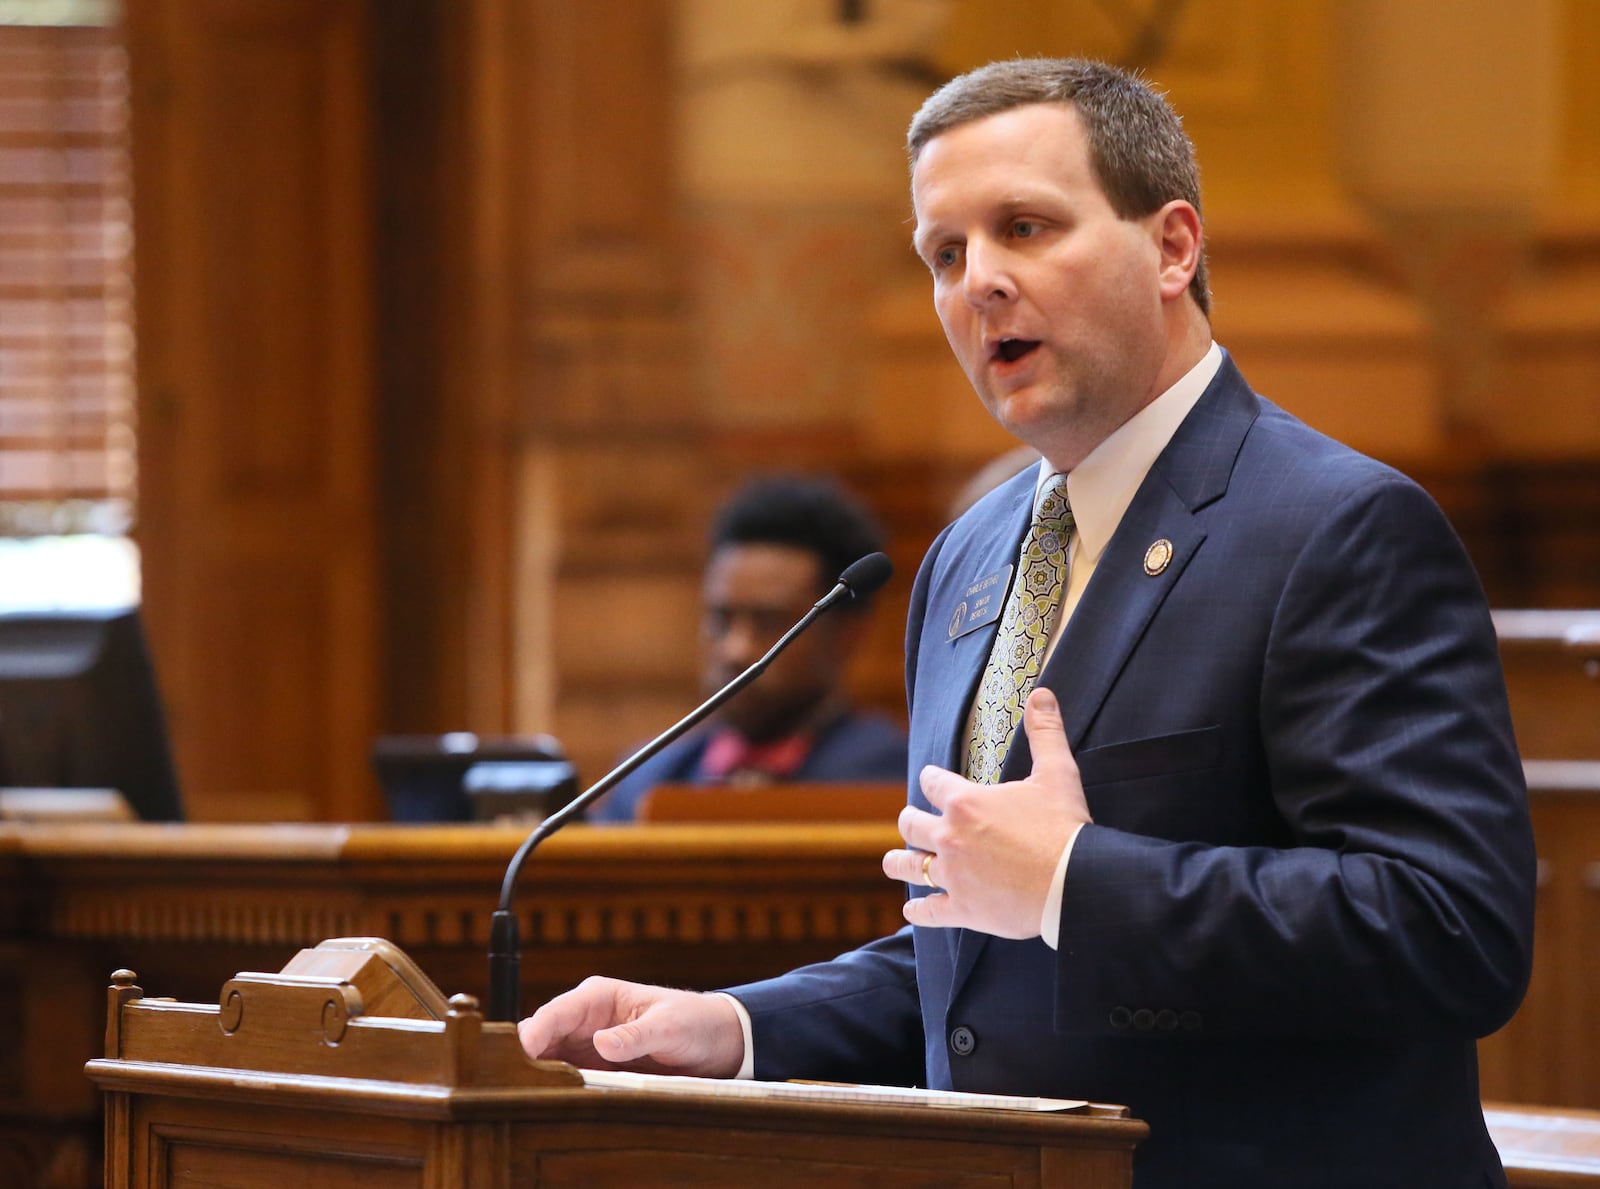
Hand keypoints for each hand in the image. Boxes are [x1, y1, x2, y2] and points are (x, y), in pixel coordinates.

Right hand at [517, 976, 745, 1076]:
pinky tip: (552, 1102)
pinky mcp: (593, 1066)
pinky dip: (555, 1088)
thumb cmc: (693, 1022)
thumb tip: (602, 1043)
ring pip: (546, 1059)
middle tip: (520, 1085)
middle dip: (527, 1059)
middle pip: (541, 1037)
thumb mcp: (670, 1027)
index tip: (520, 1057)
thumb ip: (636, 1035)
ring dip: (538, 1076)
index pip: (554, 1013)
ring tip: (533, 1098)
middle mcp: (585, 1018)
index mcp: (598, 997)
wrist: (714, 1040)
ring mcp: (586, 1043)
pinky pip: (564, 1077)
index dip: (533, 1035)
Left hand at [884, 686, 1089, 937]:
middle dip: (911, 821)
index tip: (932, 781)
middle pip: (911, 824)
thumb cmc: (1065, 827)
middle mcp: (949, 837)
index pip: (932, 783)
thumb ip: (1045, 732)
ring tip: (894, 861)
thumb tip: (1042, 693)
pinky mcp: (962, 908)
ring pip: (908, 866)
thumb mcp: (1056, 773)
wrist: (1075, 882)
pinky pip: (928, 911)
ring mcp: (952, 875)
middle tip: (912, 822)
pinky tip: (912, 910)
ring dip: (899, 862)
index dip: (932, 780)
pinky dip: (918, 911)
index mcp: (965, 802)